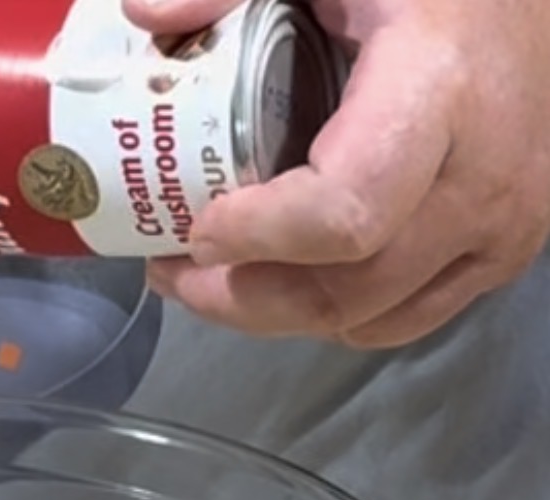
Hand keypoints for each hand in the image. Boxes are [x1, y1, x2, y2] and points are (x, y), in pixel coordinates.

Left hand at [122, 0, 549, 347]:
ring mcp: (504, 223)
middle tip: (171, 273)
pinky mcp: (504, 251)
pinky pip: (403, 317)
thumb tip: (145, 17)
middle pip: (346, 289)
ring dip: (275, 316)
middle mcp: (483, 175)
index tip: (193, 229)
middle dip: (240, 296)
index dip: (258, 237)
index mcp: (438, 90)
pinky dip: (331, 315)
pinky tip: (281, 281)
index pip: (345, 210)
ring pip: (367, 318)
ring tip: (213, 280)